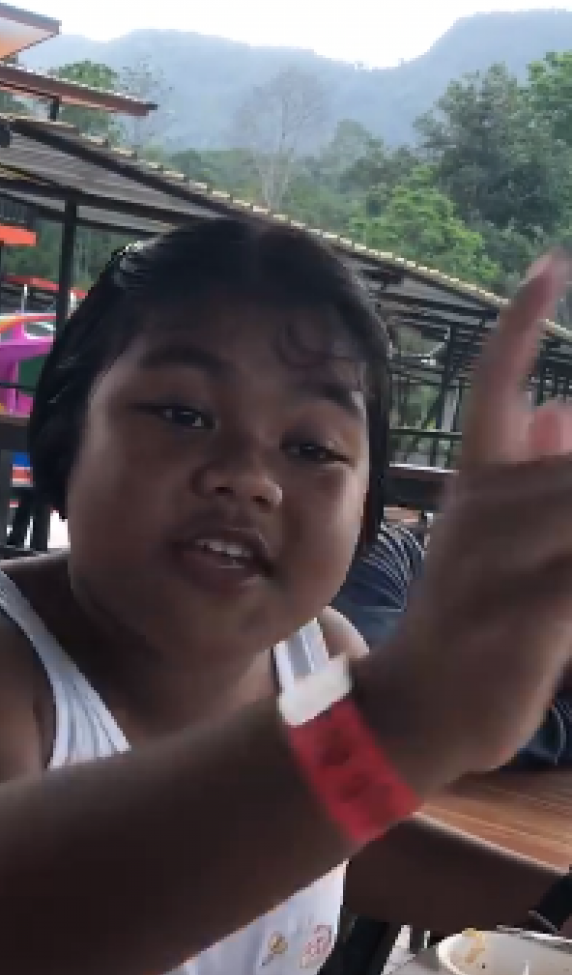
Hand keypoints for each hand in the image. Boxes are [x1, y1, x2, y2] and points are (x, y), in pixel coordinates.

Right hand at [357, 253, 571, 789]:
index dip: (518, 327)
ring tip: (569, 551)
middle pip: (567, 458)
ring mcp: (492, 565)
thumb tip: (558, 407)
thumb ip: (532, 477)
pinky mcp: (515, 617)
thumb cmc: (473, 625)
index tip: (551, 265)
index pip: (489, 388)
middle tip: (571, 474)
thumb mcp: (498, 545)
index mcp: (474, 491)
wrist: (418, 710)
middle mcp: (480, 515)